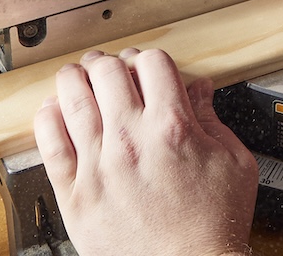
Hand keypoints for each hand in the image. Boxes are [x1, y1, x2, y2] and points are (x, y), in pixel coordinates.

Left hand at [34, 48, 257, 255]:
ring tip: (77, 78)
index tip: (145, 67)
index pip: (152, 63)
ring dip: (74, 79)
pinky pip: (50, 142)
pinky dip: (48, 118)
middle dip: (110, 62)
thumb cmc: (211, 224)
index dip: (148, 58)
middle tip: (109, 69)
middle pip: (107, 71)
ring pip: (72, 98)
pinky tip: (55, 111)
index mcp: (173, 127)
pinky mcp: (76, 192)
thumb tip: (200, 91)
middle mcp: (131, 140)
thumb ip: (212, 119)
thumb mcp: (233, 162)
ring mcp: (99, 165)